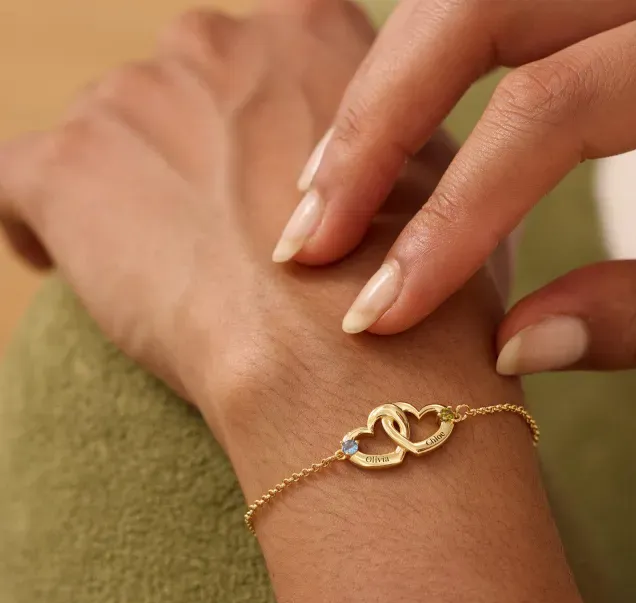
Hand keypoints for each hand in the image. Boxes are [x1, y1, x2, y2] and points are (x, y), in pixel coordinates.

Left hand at [0, 1, 383, 423]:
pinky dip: (41, 221)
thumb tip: (357, 171)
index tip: (248, 168)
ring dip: (124, 192)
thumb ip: (373, 149)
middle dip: (186, 150)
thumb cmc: (400, 288)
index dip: (247, 113)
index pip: (255, 53)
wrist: (335, 358)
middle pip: (175, 89)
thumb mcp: (420, 185)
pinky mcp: (67, 168)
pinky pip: (23, 181)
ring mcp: (133, 98)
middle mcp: (215, 43)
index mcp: (307, 34)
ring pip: (105, 134)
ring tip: (154, 269)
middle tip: (209, 232)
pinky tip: (62, 259)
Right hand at [279, 0, 635, 371]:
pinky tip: (399, 122)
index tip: (384, 310)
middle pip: (492, 2)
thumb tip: (514, 351)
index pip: (564, 107)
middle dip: (380, 125)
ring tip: (329, 185)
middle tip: (310, 234)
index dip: (458, 214)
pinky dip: (443, 52)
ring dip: (392, 82)